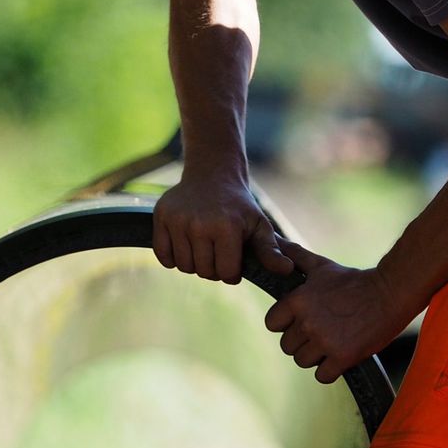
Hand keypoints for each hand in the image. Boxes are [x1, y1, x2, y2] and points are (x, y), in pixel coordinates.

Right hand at [152, 170, 293, 283]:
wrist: (212, 174)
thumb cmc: (239, 205)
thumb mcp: (259, 224)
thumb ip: (270, 250)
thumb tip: (287, 270)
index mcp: (226, 227)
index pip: (226, 273)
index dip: (232, 272)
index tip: (234, 260)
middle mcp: (199, 224)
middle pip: (204, 271)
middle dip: (214, 269)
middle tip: (218, 252)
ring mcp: (177, 220)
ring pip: (184, 266)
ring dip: (194, 264)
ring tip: (204, 248)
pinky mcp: (160, 217)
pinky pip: (163, 256)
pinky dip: (173, 257)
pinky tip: (186, 245)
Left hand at [263, 242, 407, 384]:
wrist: (390, 293)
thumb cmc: (354, 280)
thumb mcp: (321, 266)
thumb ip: (295, 256)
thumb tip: (276, 242)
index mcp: (298, 301)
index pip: (272, 324)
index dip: (285, 324)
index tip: (300, 320)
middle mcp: (307, 322)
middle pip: (287, 346)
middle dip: (302, 341)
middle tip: (322, 330)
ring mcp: (324, 341)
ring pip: (303, 361)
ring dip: (316, 356)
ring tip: (333, 340)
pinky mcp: (342, 357)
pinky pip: (322, 376)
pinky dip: (330, 370)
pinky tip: (341, 355)